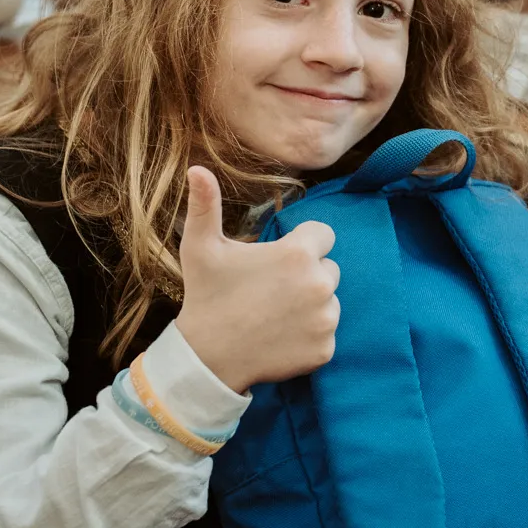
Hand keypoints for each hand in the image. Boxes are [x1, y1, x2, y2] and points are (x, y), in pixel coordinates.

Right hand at [174, 167, 340, 392]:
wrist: (206, 360)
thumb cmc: (206, 298)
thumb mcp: (201, 248)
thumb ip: (205, 205)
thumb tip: (197, 167)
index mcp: (298, 254)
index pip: (323, 235)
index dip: (301, 245)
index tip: (277, 260)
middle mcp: (320, 283)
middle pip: (329, 269)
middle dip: (307, 275)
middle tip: (272, 291)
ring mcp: (326, 318)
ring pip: (330, 302)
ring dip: (310, 306)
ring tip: (275, 315)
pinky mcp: (326, 348)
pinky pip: (326, 335)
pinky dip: (310, 337)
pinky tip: (281, 338)